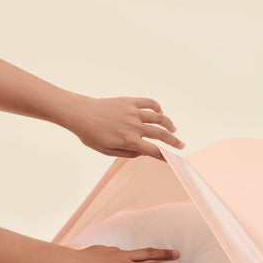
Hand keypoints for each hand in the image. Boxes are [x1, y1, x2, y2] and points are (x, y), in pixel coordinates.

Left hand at [62, 94, 184, 160]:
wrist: (81, 114)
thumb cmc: (91, 135)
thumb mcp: (108, 152)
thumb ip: (128, 154)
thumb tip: (143, 152)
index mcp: (130, 141)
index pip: (154, 151)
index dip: (166, 156)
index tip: (174, 160)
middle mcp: (135, 127)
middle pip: (161, 134)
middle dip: (174, 141)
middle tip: (181, 145)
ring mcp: (133, 113)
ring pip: (159, 118)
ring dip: (169, 124)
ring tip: (173, 129)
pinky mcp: (129, 102)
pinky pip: (149, 103)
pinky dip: (157, 107)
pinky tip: (160, 111)